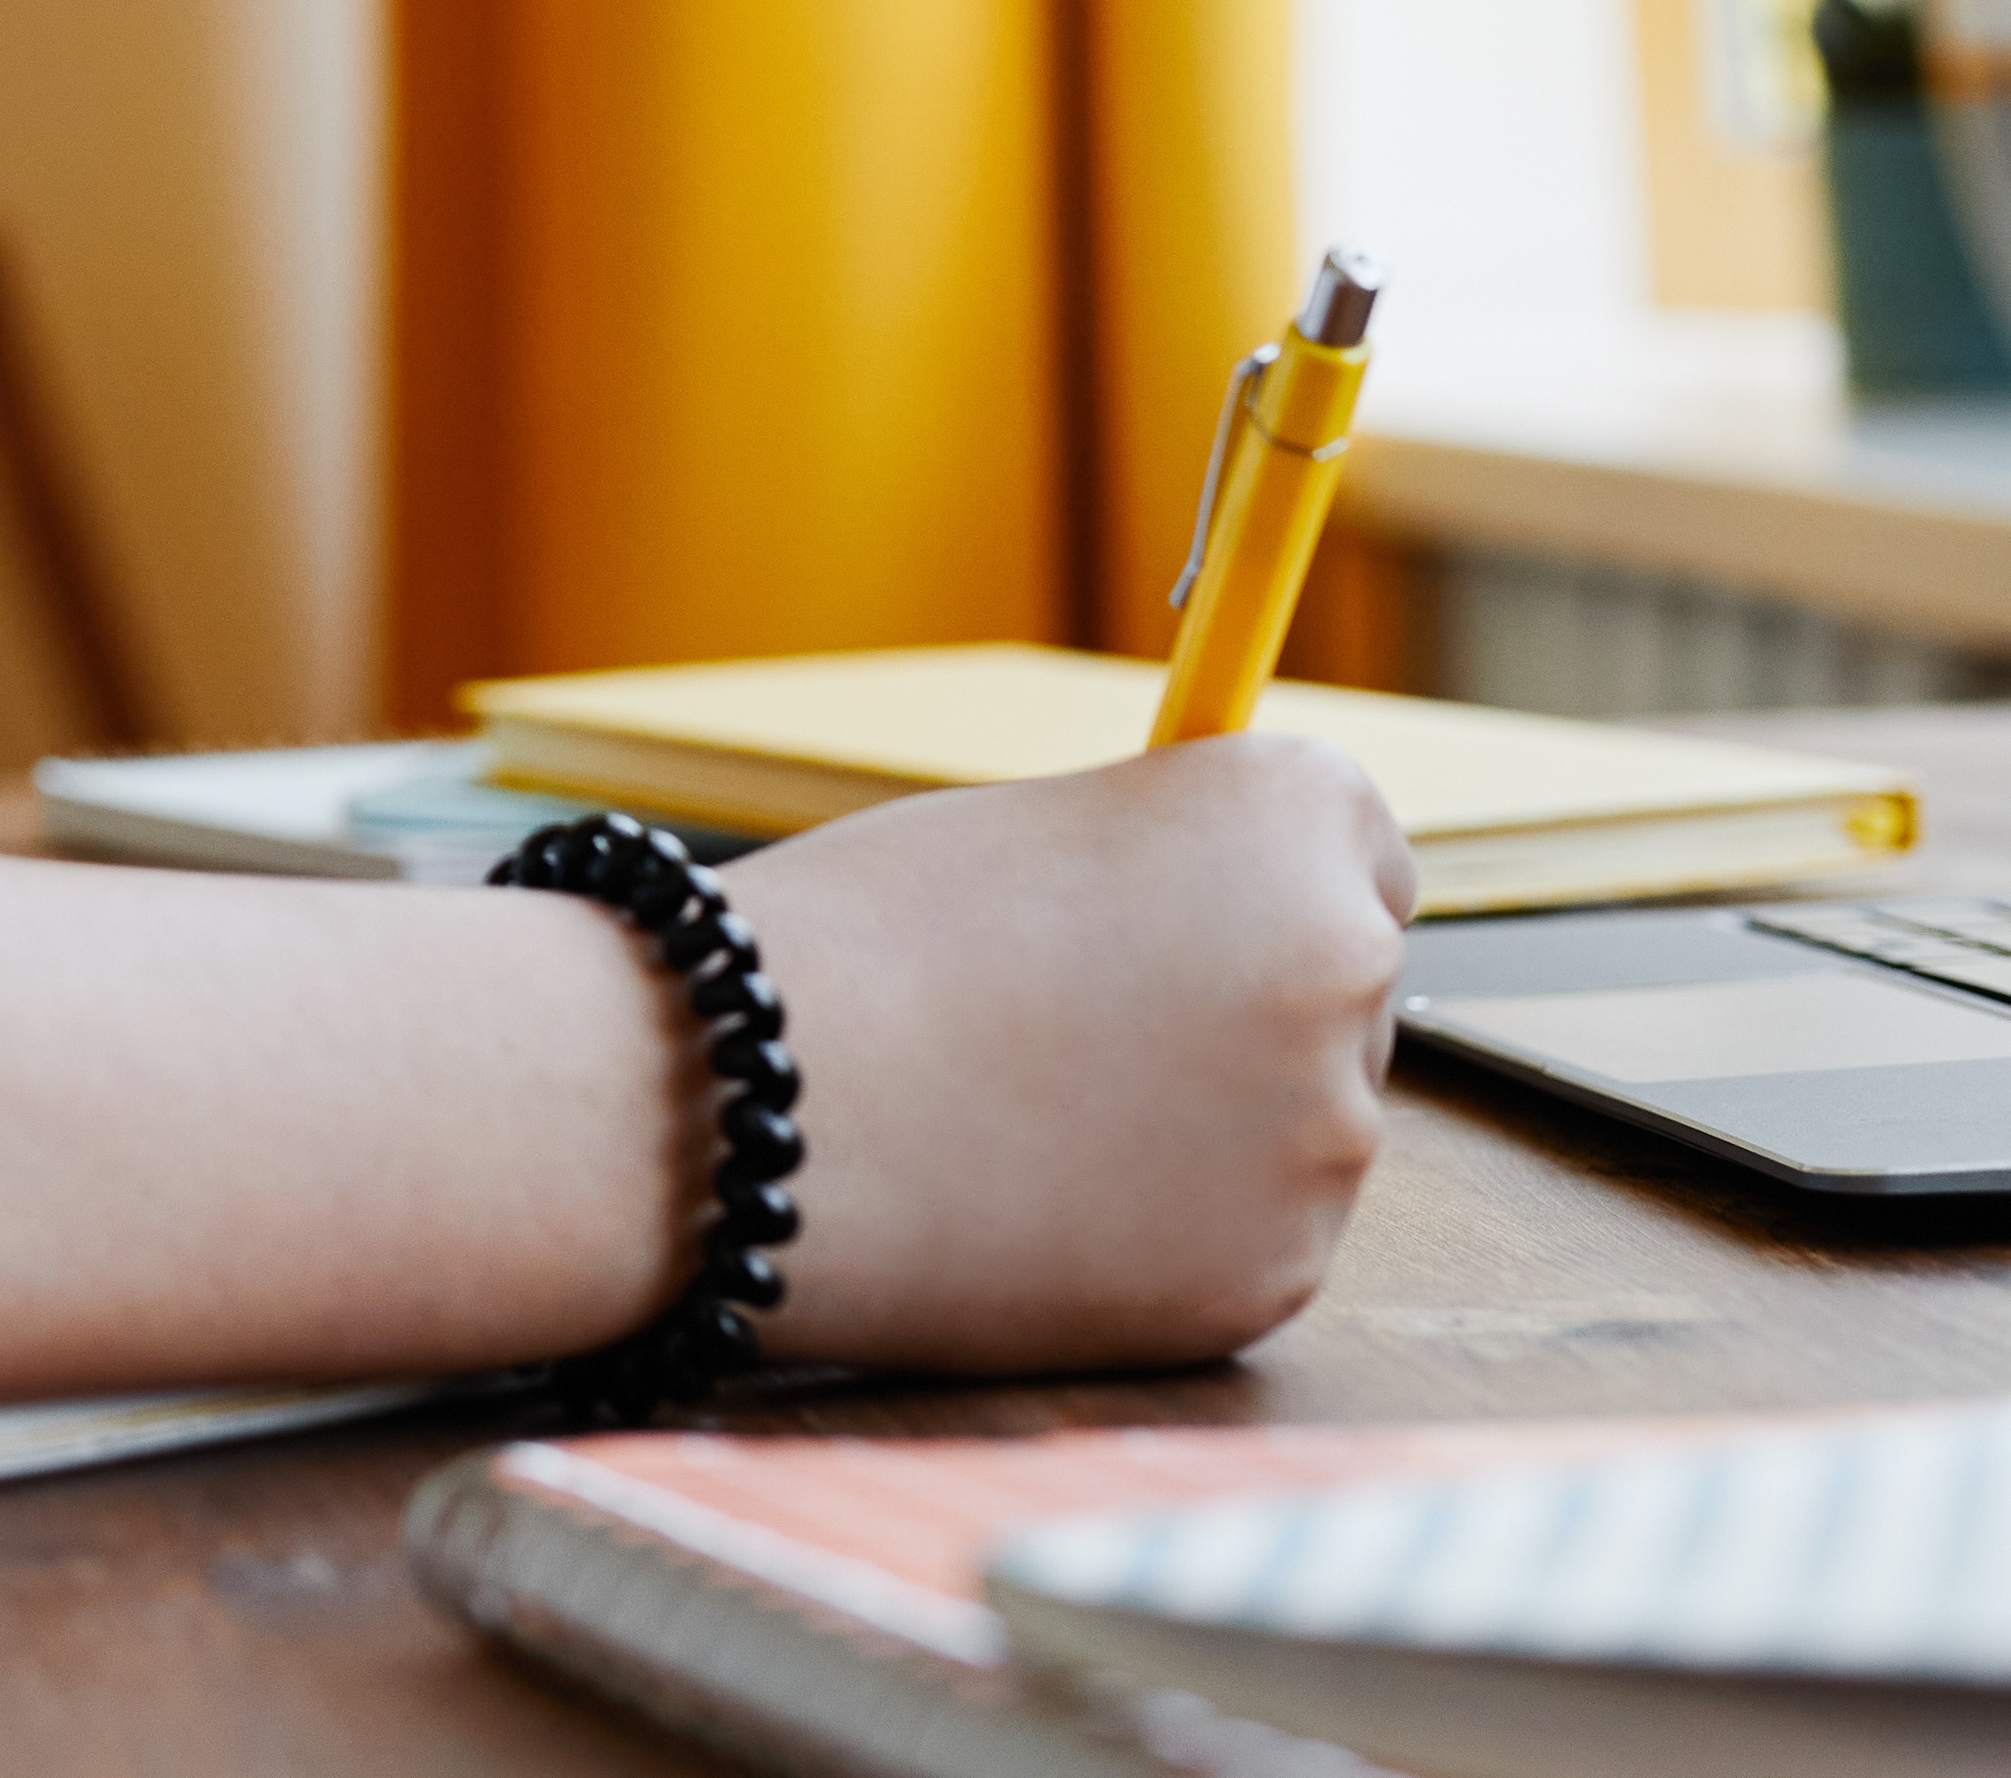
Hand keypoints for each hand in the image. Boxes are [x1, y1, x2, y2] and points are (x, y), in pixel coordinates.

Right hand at [720, 736, 1412, 1372]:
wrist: (739, 1106)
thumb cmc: (853, 942)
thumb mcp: (1025, 837)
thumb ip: (1159, 876)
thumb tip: (1226, 941)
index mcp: (1286, 824)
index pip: (1361, 843)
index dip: (1253, 877)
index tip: (1174, 908)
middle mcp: (1344, 969)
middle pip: (1341, 990)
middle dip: (1239, 1006)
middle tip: (1070, 1022)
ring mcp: (1323, 1142)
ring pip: (1293, 1126)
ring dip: (1202, 1125)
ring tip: (1021, 1114)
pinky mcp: (1272, 1278)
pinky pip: (1244, 1240)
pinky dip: (1161, 1230)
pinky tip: (1032, 1200)